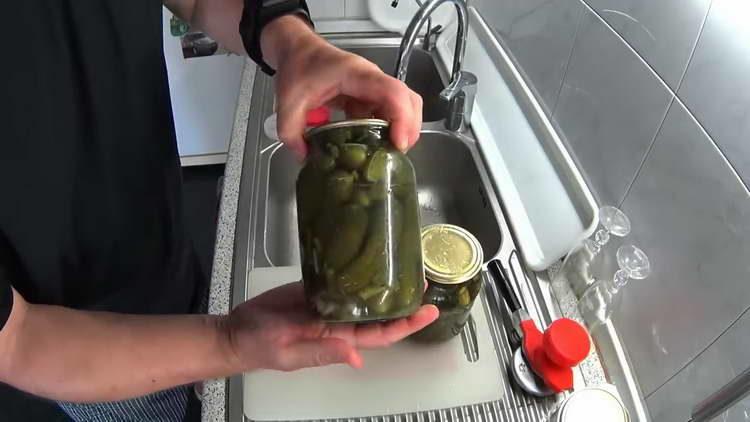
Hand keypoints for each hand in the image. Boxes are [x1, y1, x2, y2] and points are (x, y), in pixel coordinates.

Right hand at [221, 282, 437, 371]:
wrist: (235, 330)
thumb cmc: (260, 346)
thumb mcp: (289, 352)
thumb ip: (321, 351)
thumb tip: (357, 357)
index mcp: (338, 339)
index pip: (381, 334)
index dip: (406, 325)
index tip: (429, 311)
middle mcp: (339, 322)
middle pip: (380, 314)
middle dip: (405, 301)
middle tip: (425, 279)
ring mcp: (329, 304)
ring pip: (365, 296)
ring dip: (386, 284)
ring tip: (408, 266)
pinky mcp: (316, 289)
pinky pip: (342, 281)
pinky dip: (360, 272)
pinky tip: (373, 259)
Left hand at [261, 16, 422, 158]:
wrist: (296, 49)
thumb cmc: (298, 66)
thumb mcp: (288, 101)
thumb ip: (291, 131)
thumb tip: (305, 157)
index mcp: (356, 75)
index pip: (393, 92)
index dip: (402, 118)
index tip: (398, 143)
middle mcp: (371, 79)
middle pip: (407, 100)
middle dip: (409, 128)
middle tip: (397, 154)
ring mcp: (372, 87)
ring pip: (401, 106)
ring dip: (399, 130)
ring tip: (388, 153)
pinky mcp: (368, 95)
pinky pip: (386, 112)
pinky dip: (386, 129)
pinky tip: (373, 145)